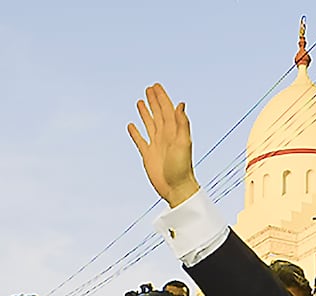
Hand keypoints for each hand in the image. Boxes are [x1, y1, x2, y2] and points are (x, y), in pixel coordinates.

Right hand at [128, 82, 199, 207]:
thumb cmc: (182, 168)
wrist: (177, 189)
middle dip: (154, 101)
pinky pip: (140, 141)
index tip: (156, 86)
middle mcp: (165, 137)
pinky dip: (135, 133)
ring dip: (145, 113)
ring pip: (150, 125)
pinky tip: (131, 126)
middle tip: (149, 88)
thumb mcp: (183, 143)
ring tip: (141, 101)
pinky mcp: (148, 156)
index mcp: (174, 132)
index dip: (162, 98)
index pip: (167, 110)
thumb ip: (182, 123)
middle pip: (158, 114)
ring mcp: (156, 146)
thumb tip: (180, 104)